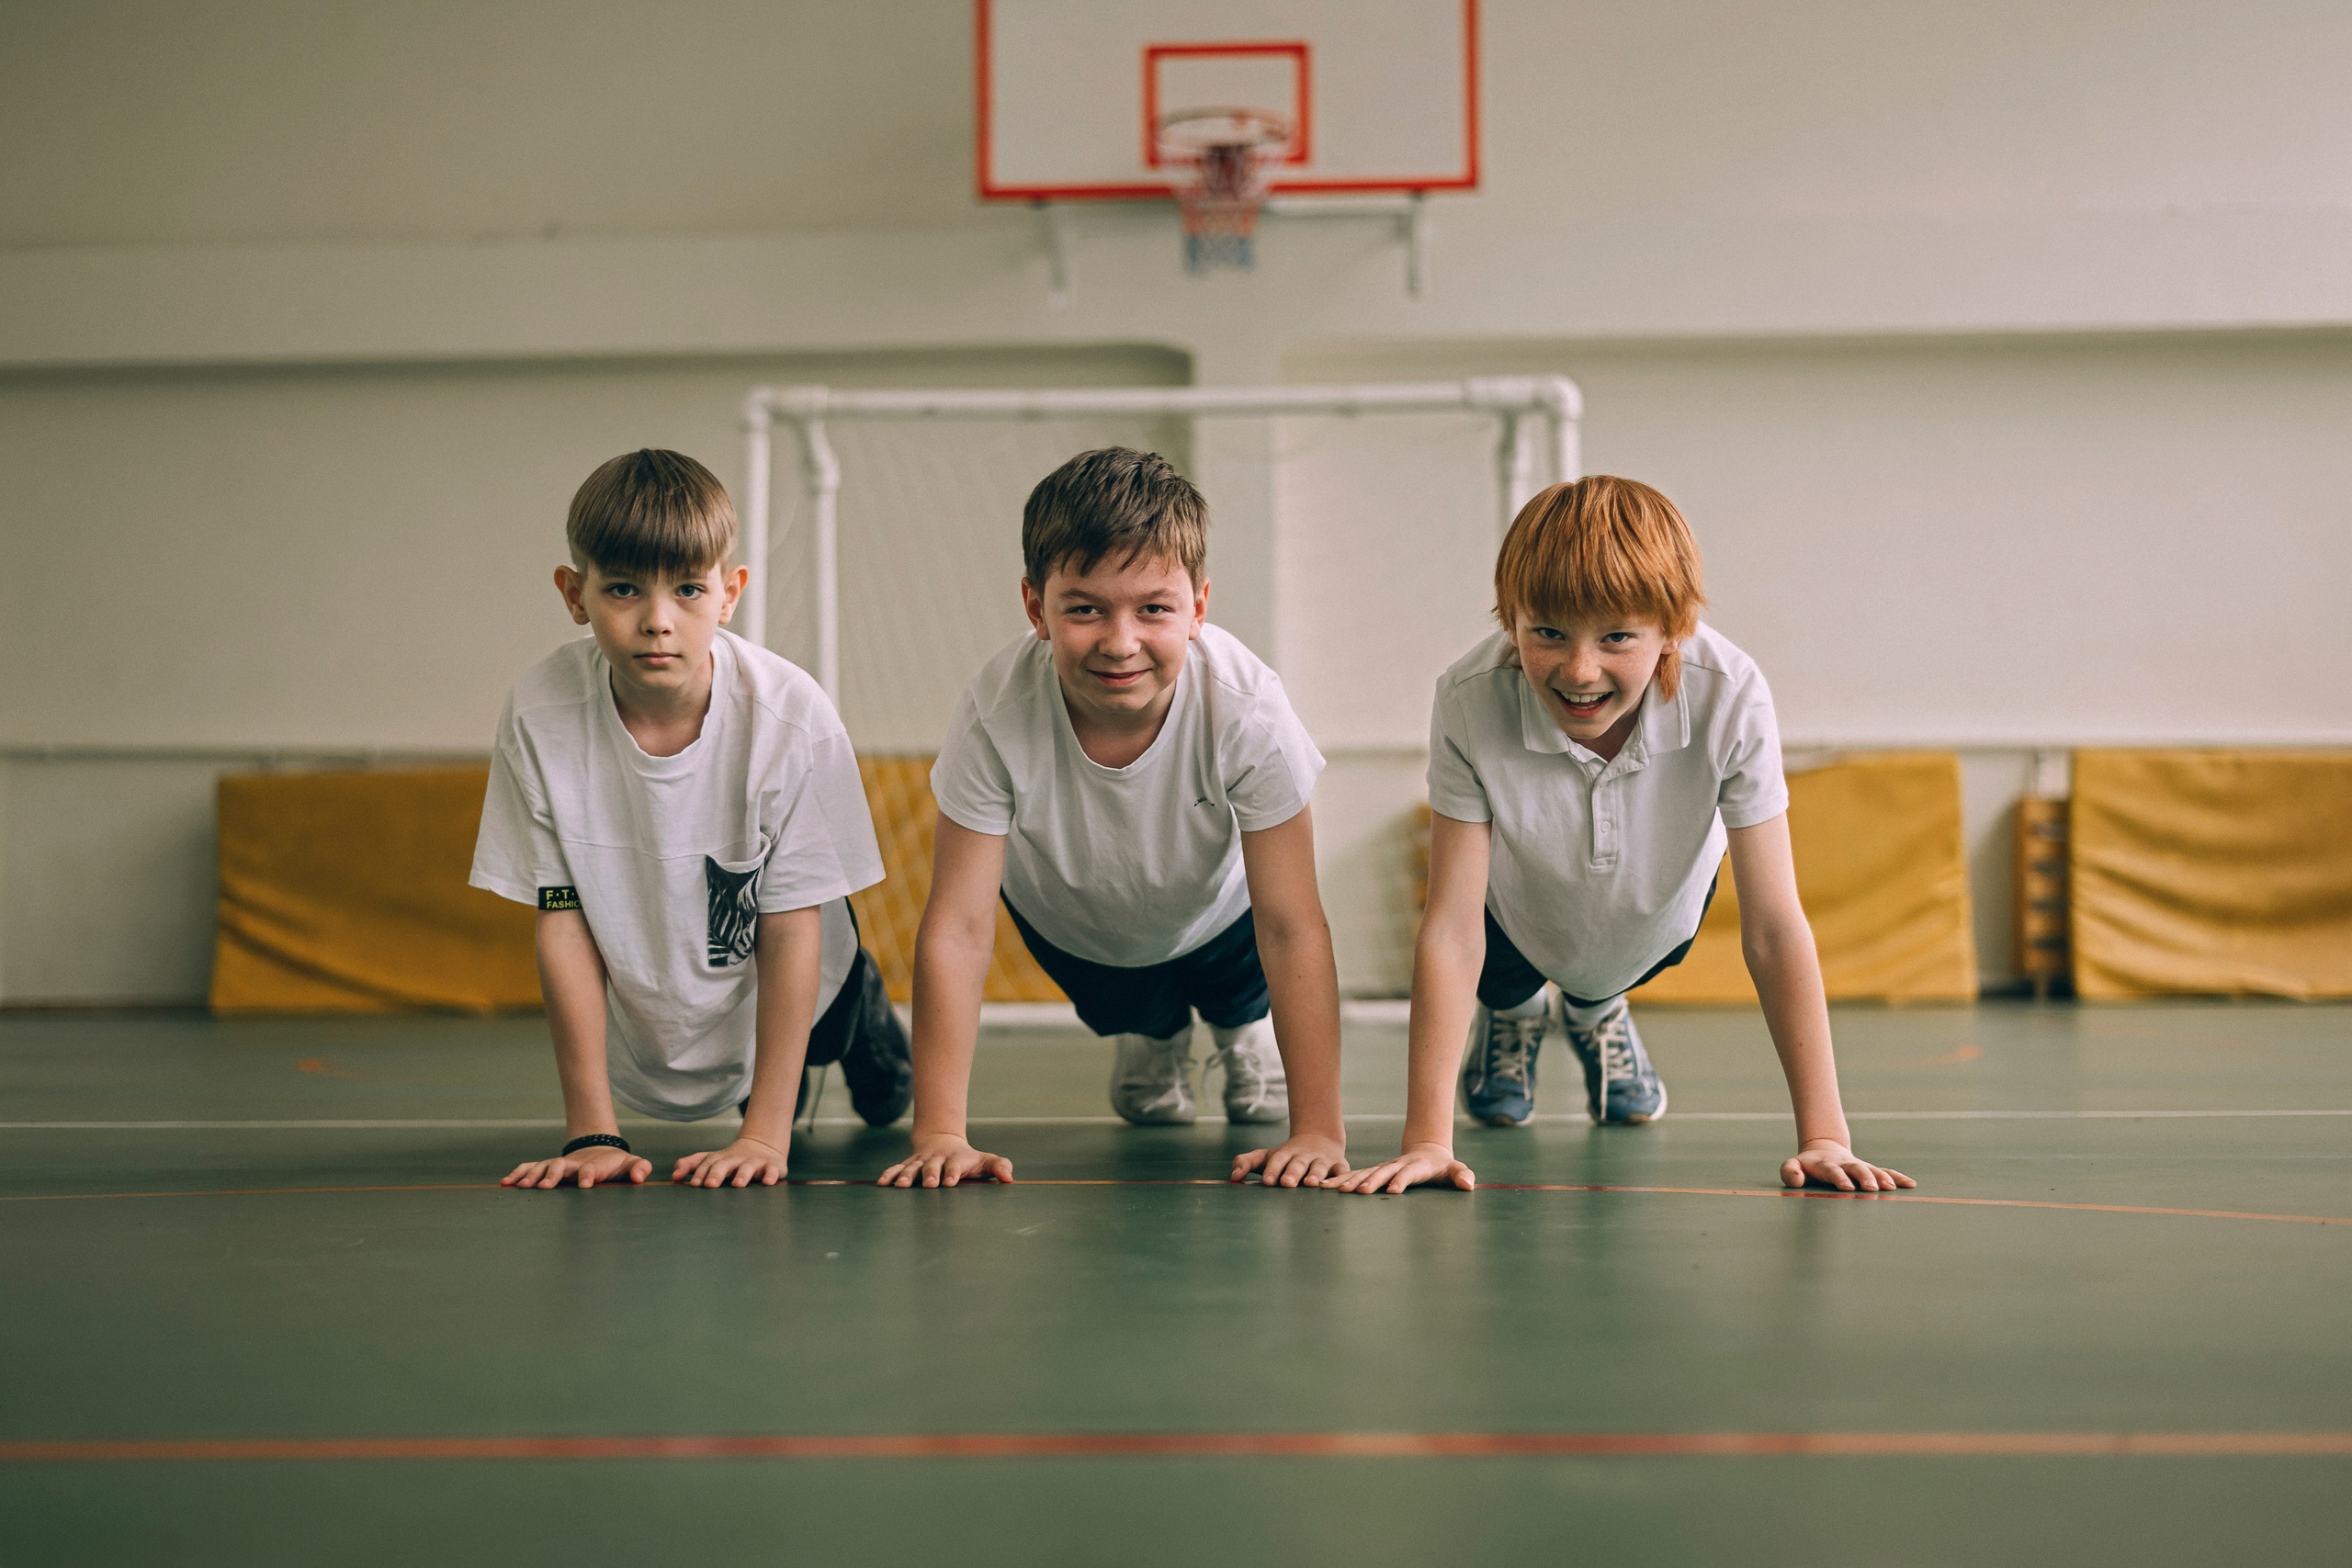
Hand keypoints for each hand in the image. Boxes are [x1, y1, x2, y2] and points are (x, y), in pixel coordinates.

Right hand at [502, 1143, 650, 1189]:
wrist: (600, 1152)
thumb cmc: (616, 1164)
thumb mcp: (631, 1164)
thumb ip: (639, 1168)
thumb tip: (640, 1176)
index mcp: (593, 1166)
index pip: (590, 1170)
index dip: (588, 1175)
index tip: (586, 1185)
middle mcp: (573, 1164)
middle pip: (561, 1165)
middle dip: (553, 1174)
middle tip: (544, 1186)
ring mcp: (559, 1165)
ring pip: (542, 1166)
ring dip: (532, 1175)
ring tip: (522, 1186)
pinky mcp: (548, 1168)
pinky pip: (530, 1168)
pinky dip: (518, 1174)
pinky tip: (505, 1183)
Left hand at [672, 1135, 790, 1187]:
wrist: (763, 1147)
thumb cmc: (731, 1160)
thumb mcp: (711, 1159)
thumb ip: (691, 1165)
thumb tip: (673, 1176)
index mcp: (720, 1159)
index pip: (707, 1163)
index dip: (700, 1172)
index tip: (694, 1184)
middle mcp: (736, 1159)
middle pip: (725, 1164)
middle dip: (717, 1173)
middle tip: (710, 1184)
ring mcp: (754, 1162)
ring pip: (748, 1167)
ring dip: (743, 1175)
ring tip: (738, 1184)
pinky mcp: (772, 1166)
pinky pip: (772, 1170)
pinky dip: (771, 1175)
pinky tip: (768, 1182)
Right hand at [877, 1132, 1013, 1187]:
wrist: (942, 1141)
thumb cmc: (967, 1158)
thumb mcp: (985, 1161)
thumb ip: (999, 1166)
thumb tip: (1010, 1178)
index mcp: (955, 1160)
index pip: (954, 1166)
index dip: (952, 1173)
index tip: (950, 1182)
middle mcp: (936, 1160)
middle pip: (932, 1167)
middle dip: (929, 1175)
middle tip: (929, 1184)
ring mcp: (920, 1162)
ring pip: (912, 1168)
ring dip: (906, 1176)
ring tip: (901, 1187)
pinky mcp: (908, 1165)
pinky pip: (896, 1169)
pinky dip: (889, 1175)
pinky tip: (882, 1184)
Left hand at [1230, 1132, 1346, 1187]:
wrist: (1319, 1139)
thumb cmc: (1287, 1157)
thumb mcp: (1266, 1156)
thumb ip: (1246, 1162)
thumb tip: (1232, 1177)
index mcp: (1285, 1154)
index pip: (1277, 1160)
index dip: (1272, 1169)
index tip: (1267, 1181)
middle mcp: (1304, 1156)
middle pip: (1297, 1164)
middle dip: (1292, 1173)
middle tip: (1286, 1183)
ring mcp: (1322, 1161)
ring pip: (1319, 1168)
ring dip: (1316, 1175)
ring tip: (1311, 1184)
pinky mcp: (1339, 1166)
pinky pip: (1342, 1173)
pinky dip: (1341, 1179)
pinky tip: (1339, 1188)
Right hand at [1323, 1141, 1475, 1194]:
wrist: (1428, 1152)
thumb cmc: (1443, 1167)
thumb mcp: (1455, 1170)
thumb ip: (1462, 1175)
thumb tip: (1468, 1184)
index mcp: (1416, 1166)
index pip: (1408, 1173)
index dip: (1401, 1181)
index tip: (1392, 1191)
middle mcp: (1396, 1165)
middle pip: (1381, 1172)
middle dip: (1370, 1181)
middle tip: (1358, 1192)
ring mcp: (1384, 1168)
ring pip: (1364, 1173)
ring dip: (1348, 1181)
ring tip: (1329, 1188)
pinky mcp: (1374, 1172)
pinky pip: (1355, 1176)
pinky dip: (1339, 1180)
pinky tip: (1322, 1187)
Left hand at [1781, 1140, 1913, 1191]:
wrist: (1822, 1151)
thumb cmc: (1805, 1166)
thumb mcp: (1792, 1166)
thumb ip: (1790, 1172)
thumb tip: (1797, 1180)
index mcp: (1826, 1165)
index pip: (1833, 1171)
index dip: (1839, 1178)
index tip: (1847, 1188)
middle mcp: (1845, 1164)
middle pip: (1856, 1168)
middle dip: (1864, 1177)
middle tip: (1872, 1188)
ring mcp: (1859, 1166)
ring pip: (1873, 1170)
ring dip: (1882, 1178)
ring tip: (1891, 1188)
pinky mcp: (1869, 1170)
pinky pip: (1885, 1172)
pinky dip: (1897, 1177)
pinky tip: (1910, 1184)